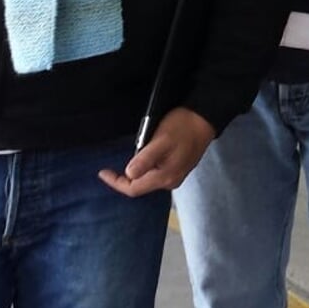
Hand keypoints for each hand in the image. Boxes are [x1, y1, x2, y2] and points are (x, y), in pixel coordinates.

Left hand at [99, 106, 216, 196]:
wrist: (205, 119)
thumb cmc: (182, 127)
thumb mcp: (161, 140)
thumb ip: (146, 158)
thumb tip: (129, 174)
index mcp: (165, 177)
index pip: (133, 188)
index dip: (116, 183)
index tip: (102, 172)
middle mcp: (171, 181)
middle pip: (140, 186)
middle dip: (124, 179)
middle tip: (111, 168)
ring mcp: (176, 175)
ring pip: (148, 180)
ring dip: (135, 173)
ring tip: (125, 162)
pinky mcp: (178, 168)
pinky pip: (156, 174)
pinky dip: (145, 169)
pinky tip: (142, 159)